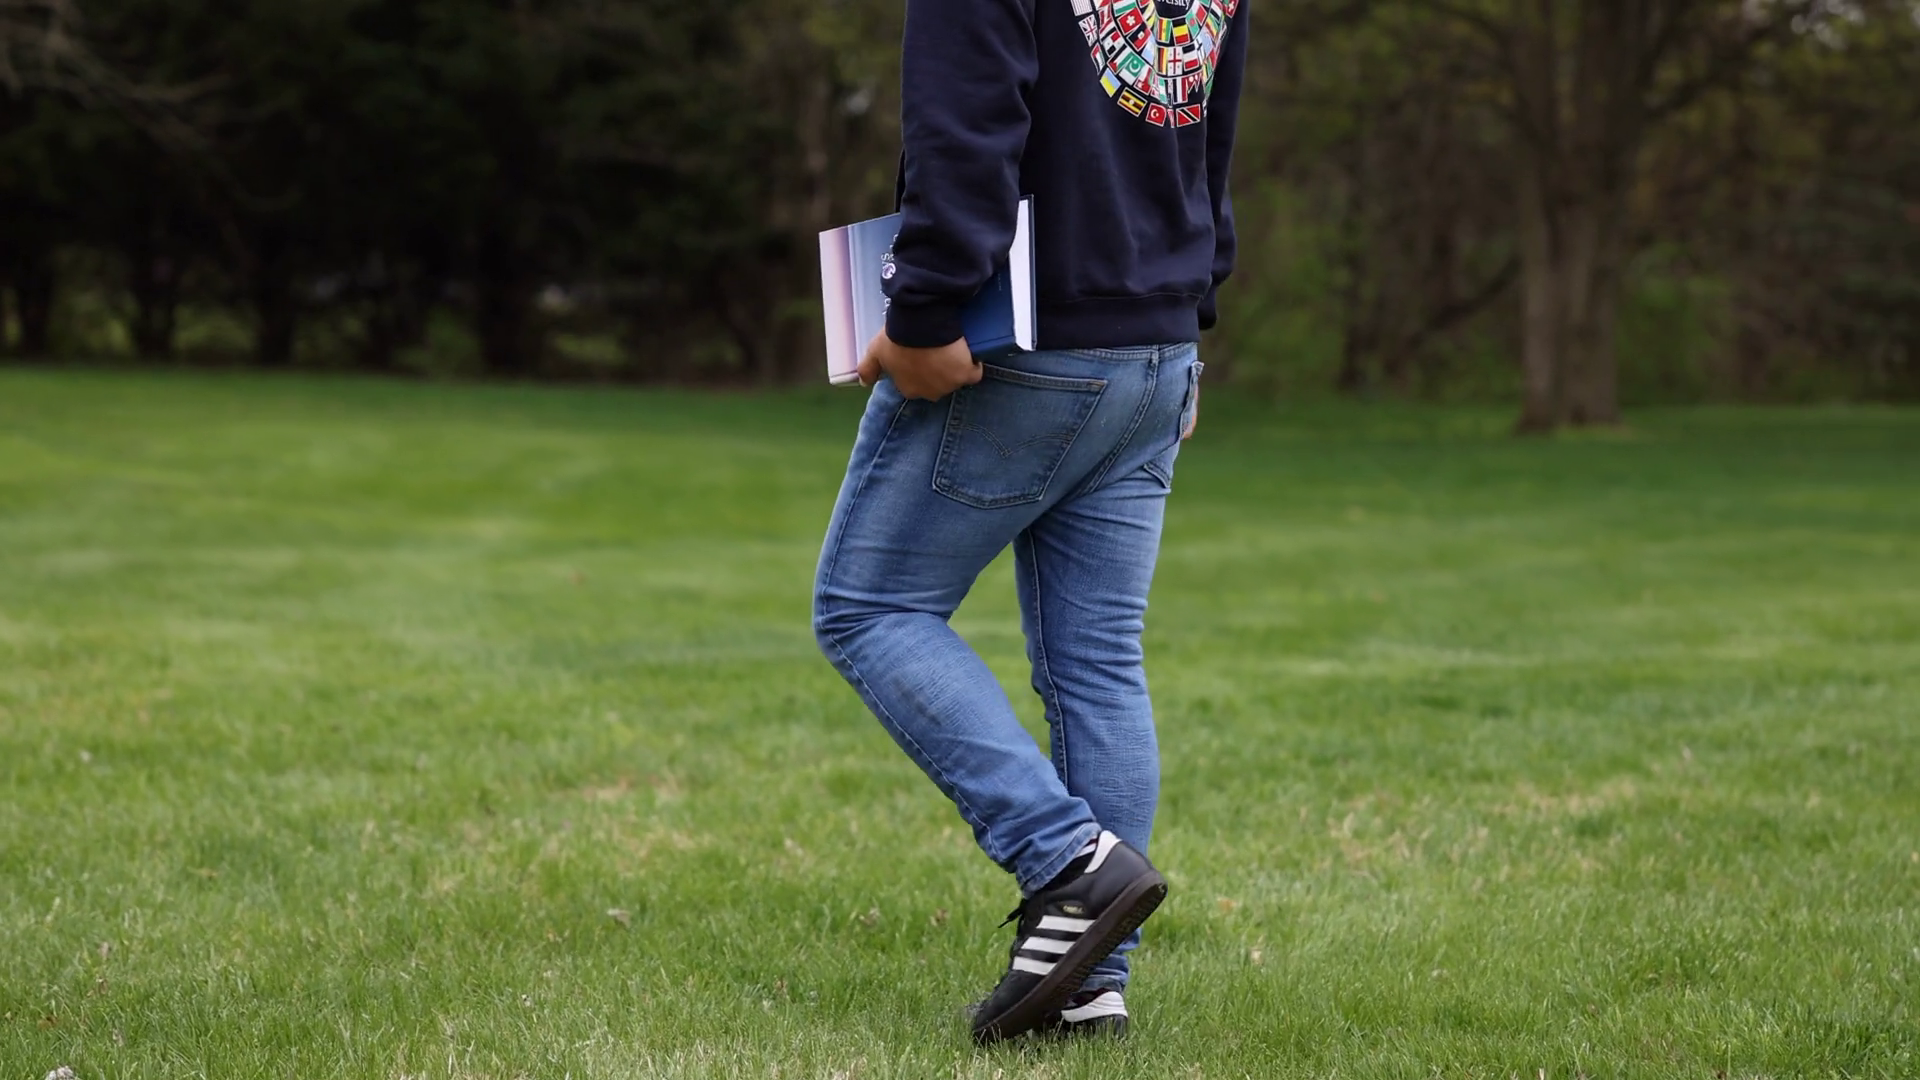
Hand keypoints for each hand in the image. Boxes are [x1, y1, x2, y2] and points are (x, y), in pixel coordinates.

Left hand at [858, 332, 981, 400]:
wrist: (921, 323)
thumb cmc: (897, 337)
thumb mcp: (875, 352)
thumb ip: (867, 370)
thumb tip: (864, 383)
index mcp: (909, 390)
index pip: (914, 385)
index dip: (917, 370)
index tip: (919, 356)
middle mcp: (930, 393)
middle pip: (936, 385)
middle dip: (936, 372)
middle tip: (935, 350)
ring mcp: (950, 384)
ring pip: (954, 379)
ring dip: (954, 368)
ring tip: (952, 348)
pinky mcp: (967, 374)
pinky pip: (974, 373)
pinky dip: (973, 364)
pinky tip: (969, 353)